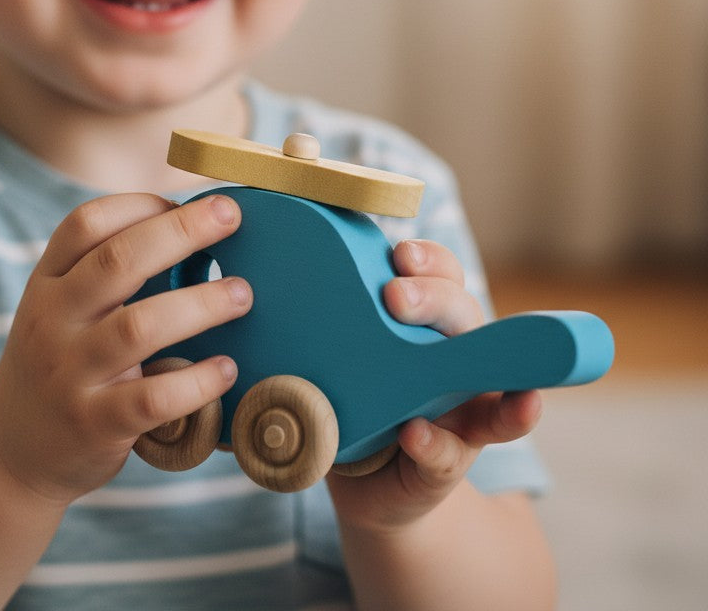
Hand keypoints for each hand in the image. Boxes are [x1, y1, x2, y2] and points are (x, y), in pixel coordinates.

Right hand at [0, 192, 251, 507]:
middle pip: (117, 262)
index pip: (85, 224)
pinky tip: (226, 369)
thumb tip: (194, 229)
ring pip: (140, 327)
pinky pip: (153, 398)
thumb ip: (105, 274)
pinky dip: (197, 381)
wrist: (11, 452)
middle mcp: (52, 321)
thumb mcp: (60, 309)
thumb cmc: (59, 363)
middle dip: (181, 232)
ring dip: (200, 304)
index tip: (183, 202)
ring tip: (241, 293)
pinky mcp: (94, 424)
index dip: (138, 204)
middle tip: (231, 216)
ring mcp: (70, 374)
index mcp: (47, 283)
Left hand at [327, 240, 541, 529]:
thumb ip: (314, 328)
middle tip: (395, 297)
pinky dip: (435, 443)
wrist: (364, 487)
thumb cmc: (348, 402)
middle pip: (463, 314)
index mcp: (422, 323)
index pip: (441, 275)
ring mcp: (458, 412)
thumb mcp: (330, 358)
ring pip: (482, 377)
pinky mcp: (445, 464)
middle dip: (434, 298)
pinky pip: (450, 453)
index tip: (401, 254)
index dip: (429, 260)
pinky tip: (414, 433)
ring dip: (475, 363)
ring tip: (448, 359)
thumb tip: (260, 288)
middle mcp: (451, 358)